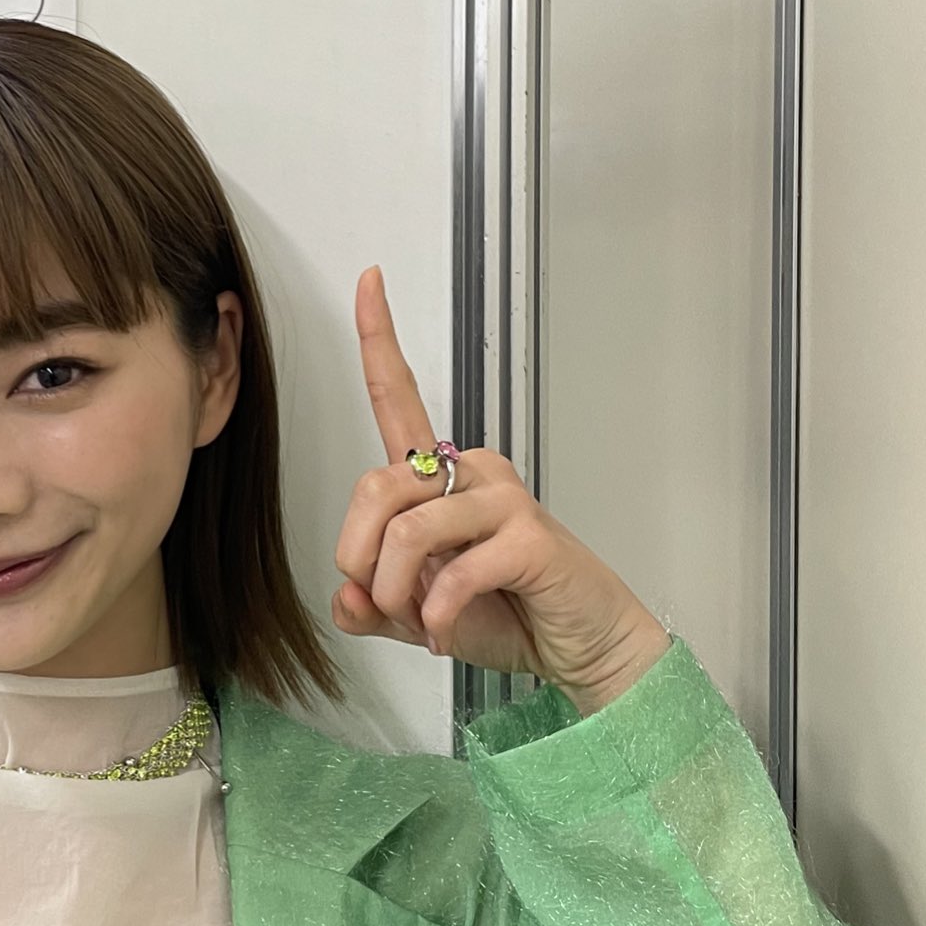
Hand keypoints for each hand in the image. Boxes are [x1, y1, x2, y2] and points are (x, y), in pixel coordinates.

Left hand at [332, 266, 669, 713]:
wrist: (579, 646)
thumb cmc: (504, 612)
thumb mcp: (416, 613)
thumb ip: (372, 604)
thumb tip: (346, 599)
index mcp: (440, 476)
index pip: (399, 395)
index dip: (378, 339)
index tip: (366, 279)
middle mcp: (471, 471)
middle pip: (376, 485)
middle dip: (359, 554)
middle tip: (381, 598)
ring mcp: (505, 499)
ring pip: (408, 529)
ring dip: (397, 589)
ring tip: (418, 620)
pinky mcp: (530, 539)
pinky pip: (454, 570)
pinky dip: (437, 614)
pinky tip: (445, 633)